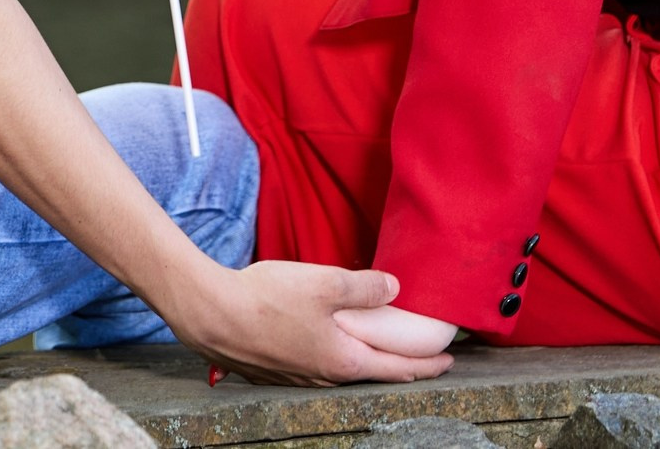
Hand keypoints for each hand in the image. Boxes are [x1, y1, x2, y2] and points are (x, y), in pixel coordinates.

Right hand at [168, 261, 455, 386]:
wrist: (210, 315)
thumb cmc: (266, 300)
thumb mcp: (324, 283)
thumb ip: (364, 286)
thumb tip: (394, 287)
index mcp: (344, 360)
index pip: (398, 368)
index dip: (427, 365)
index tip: (449, 362)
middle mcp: (324, 376)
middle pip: (373, 373)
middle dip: (402, 366)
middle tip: (424, 359)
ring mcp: (298, 376)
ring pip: (343, 372)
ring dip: (367, 362)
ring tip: (379, 350)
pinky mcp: (276, 369)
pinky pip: (317, 367)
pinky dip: (336, 358)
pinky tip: (328, 343)